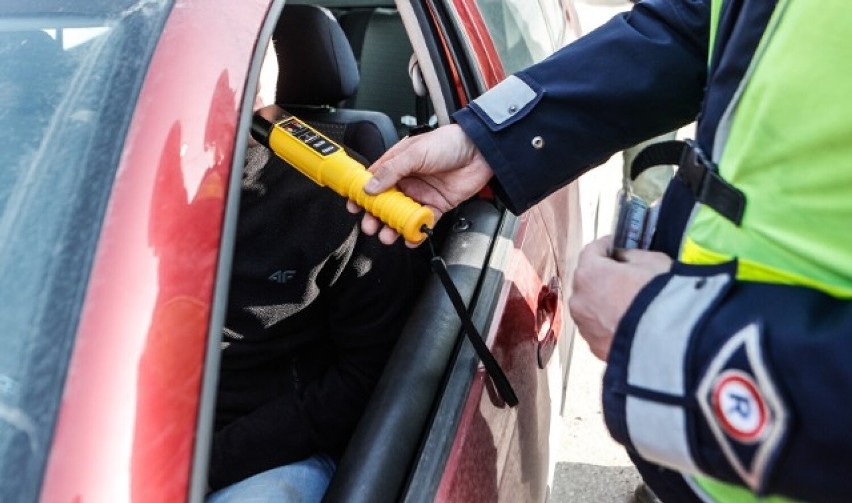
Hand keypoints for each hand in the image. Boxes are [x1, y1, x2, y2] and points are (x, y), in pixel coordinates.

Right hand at [346, 124, 493, 245]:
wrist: (480, 151)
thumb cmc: (449, 142)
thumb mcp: (415, 152)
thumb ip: (391, 170)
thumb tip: (370, 187)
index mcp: (398, 163)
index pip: (374, 180)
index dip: (362, 194)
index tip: (354, 206)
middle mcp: (408, 180)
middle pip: (386, 203)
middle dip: (376, 216)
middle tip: (370, 226)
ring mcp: (422, 194)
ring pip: (402, 215)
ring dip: (393, 227)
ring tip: (387, 235)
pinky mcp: (437, 205)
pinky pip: (423, 222)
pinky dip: (416, 232)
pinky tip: (410, 237)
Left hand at [568, 237, 671, 359]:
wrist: (668, 340)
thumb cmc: (660, 294)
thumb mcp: (652, 261)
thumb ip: (631, 256)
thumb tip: (622, 259)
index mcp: (589, 272)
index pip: (591, 250)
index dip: (606, 246)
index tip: (616, 245)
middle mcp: (579, 299)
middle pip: (587, 281)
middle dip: (603, 276)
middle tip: (623, 276)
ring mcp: (584, 326)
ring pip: (590, 307)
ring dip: (603, 302)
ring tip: (626, 305)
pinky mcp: (594, 346)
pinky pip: (599, 329)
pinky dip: (609, 325)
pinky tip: (628, 325)